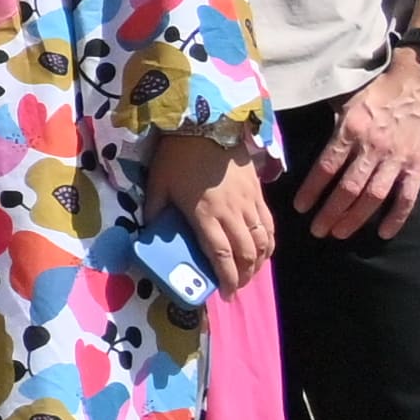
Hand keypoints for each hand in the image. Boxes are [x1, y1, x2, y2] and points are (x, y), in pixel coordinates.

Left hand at [153, 124, 272, 288]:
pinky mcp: (259, 193)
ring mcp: (249, 203)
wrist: (207, 124)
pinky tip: (264, 249)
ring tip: (250, 273)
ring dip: (260, 262)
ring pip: (263, 241)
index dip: (227, 278)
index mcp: (205, 215)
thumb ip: (154, 211)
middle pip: (246, 253)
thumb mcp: (157, 185)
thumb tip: (150, 232)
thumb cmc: (178, 156)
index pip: (221, 255)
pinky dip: (270, 242)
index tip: (226, 295)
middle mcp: (232, 213)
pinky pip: (269, 224)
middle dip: (244, 276)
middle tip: (236, 287)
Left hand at [300, 57, 419, 237]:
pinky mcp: (418, 165)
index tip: (300, 208)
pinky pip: (407, 197)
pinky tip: (383, 233)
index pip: (326, 167)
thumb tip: (304, 142)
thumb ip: (332, 126)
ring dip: (355, 219)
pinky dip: (396, 218)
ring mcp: (397, 158)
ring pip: (373, 197)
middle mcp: (373, 146)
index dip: (311, 190)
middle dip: (330, 213)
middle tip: (317, 231)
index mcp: (351, 129)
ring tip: (339, 234)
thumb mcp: (346, 101)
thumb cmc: (377, 91)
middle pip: (348, 188)